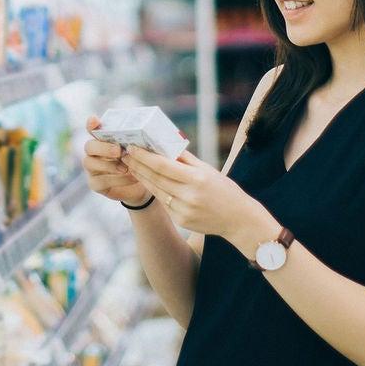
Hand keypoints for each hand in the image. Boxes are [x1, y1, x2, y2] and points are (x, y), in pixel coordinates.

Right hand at [82, 116, 149, 206]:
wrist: (143, 184)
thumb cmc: (141, 161)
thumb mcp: (141, 150)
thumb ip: (137, 141)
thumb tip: (148, 131)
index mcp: (103, 139)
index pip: (92, 128)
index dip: (91, 124)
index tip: (95, 119)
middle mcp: (94, 152)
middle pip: (89, 146)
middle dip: (104, 147)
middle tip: (119, 151)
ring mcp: (92, 168)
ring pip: (90, 163)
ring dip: (109, 165)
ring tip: (126, 168)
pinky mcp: (95, 184)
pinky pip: (100, 181)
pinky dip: (117, 180)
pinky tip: (131, 178)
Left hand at [120, 143, 274, 245]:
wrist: (238, 219)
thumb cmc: (224, 189)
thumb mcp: (207, 170)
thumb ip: (185, 159)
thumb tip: (164, 145)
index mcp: (196, 179)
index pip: (163, 165)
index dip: (144, 156)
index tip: (132, 147)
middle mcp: (188, 195)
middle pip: (155, 178)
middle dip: (138, 165)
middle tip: (125, 155)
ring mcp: (183, 210)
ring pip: (156, 191)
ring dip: (142, 178)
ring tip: (132, 166)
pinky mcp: (181, 220)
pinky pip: (164, 203)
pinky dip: (154, 190)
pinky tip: (147, 181)